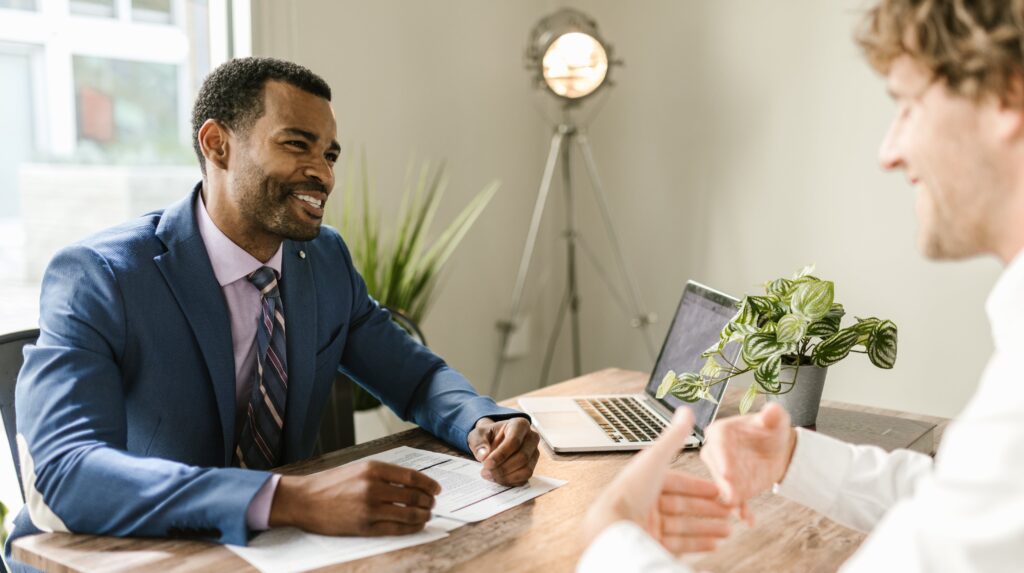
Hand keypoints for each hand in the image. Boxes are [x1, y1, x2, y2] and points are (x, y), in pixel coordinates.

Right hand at [268, 460, 440, 535]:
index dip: (429, 484)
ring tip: (426, 515)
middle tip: (433, 504)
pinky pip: (396, 529)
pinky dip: (411, 528)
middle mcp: (373, 487)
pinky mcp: (365, 527)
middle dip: (428, 501)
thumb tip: (413, 483)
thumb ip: (384, 474)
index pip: (412, 477)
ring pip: (409, 514)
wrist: (304, 500)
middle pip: (414, 496)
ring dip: (423, 515)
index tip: (437, 489)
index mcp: (373, 468)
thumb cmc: (331, 483)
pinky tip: (416, 525)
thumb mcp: (359, 469)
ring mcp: (369, 508)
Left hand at [467, 417, 539, 485]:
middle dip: (502, 468)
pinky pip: (525, 478)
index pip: (514, 441)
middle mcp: (532, 438)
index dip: (500, 455)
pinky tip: (497, 478)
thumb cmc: (487, 436)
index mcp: (520, 424)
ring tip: (490, 475)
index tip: (486, 463)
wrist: (493, 441)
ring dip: (506, 476)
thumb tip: (483, 456)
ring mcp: (534, 453)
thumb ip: (478, 443)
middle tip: (485, 472)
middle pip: (522, 457)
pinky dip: (510, 481)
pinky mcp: (532, 466)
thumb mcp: (477, 434)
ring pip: (526, 470)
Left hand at [583, 409, 732, 553]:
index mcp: (646, 481)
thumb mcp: (656, 459)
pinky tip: (714, 544)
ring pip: (684, 526)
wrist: (613, 527)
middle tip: (730, 512)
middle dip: (709, 509)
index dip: (700, 487)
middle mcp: (646, 502)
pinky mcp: (650, 543)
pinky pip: (679, 544)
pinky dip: (698, 544)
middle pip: (683, 506)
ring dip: (708, 527)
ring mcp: (648, 525)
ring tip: (728, 530)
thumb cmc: (631, 491)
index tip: (720, 491)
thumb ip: (674, 437)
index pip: (678, 483)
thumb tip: (686, 410)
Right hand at [699, 402, 796, 513]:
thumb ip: (773, 415)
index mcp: (721, 432)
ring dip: (729, 498)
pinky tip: (749, 520)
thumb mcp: (776, 420)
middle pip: (716, 468)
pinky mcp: (733, 488)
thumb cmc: (771, 429)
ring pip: (723, 487)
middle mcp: (716, 452)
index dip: (721, 457)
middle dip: (723, 482)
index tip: (727, 471)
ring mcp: (723, 472)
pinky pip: (736, 500)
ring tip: (738, 509)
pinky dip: (741, 510)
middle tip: (731, 495)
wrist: (777, 449)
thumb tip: (771, 410)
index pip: (717, 442)